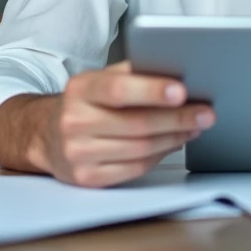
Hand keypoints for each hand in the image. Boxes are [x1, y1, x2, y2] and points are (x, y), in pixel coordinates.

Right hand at [0, 61, 214, 187]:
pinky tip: (173, 143)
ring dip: (175, 138)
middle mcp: (74, 122)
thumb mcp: (98, 79)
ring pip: (141, 148)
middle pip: (137, 124)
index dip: (153, 91)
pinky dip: (160, 155)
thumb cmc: (84, 103)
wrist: (44, 135)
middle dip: (178, 119)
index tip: (182, 91)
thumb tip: (177, 72)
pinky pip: (135, 168)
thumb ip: (132, 73)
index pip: (120, 89)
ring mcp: (79, 153)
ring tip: (195, 127)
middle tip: (206, 113)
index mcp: (80, 90)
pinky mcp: (87, 178)